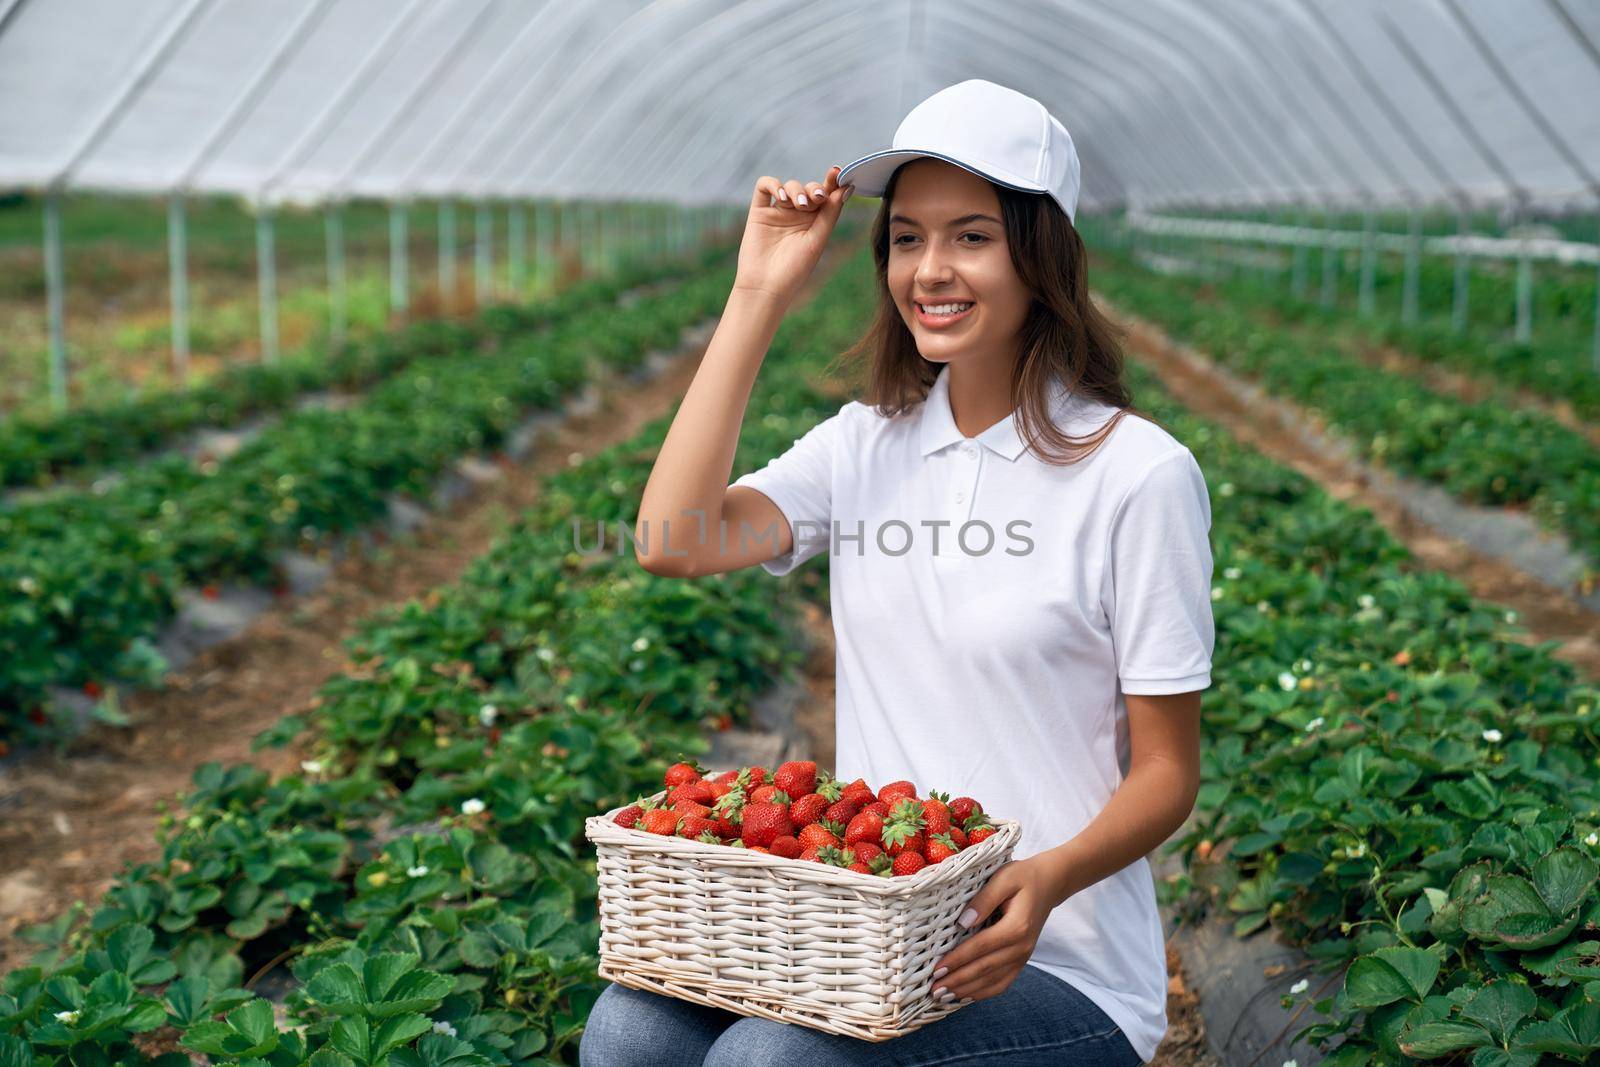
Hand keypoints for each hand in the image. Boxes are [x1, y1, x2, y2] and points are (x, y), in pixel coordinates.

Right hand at [733, 166, 852, 305]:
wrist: (766, 286)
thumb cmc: (795, 269)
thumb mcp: (818, 239)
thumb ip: (831, 213)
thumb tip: (846, 187)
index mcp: (815, 222)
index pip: (826, 196)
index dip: (832, 182)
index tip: (837, 173)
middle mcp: (797, 215)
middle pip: (809, 188)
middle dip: (814, 188)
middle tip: (817, 199)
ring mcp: (778, 212)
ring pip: (789, 185)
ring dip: (797, 190)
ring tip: (799, 205)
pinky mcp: (759, 212)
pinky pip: (764, 186)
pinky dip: (774, 184)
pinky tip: (782, 196)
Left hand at [931, 855, 1061, 1003]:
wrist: (1049, 884)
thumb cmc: (1022, 877)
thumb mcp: (1003, 878)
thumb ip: (984, 899)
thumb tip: (962, 922)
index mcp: (1016, 927)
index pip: (980, 947)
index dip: (957, 960)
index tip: (937, 969)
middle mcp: (1022, 947)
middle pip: (985, 969)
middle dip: (957, 981)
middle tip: (933, 989)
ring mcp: (1023, 957)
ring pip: (993, 981)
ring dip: (967, 991)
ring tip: (944, 996)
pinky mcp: (1021, 961)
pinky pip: (1003, 982)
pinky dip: (984, 992)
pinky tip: (965, 996)